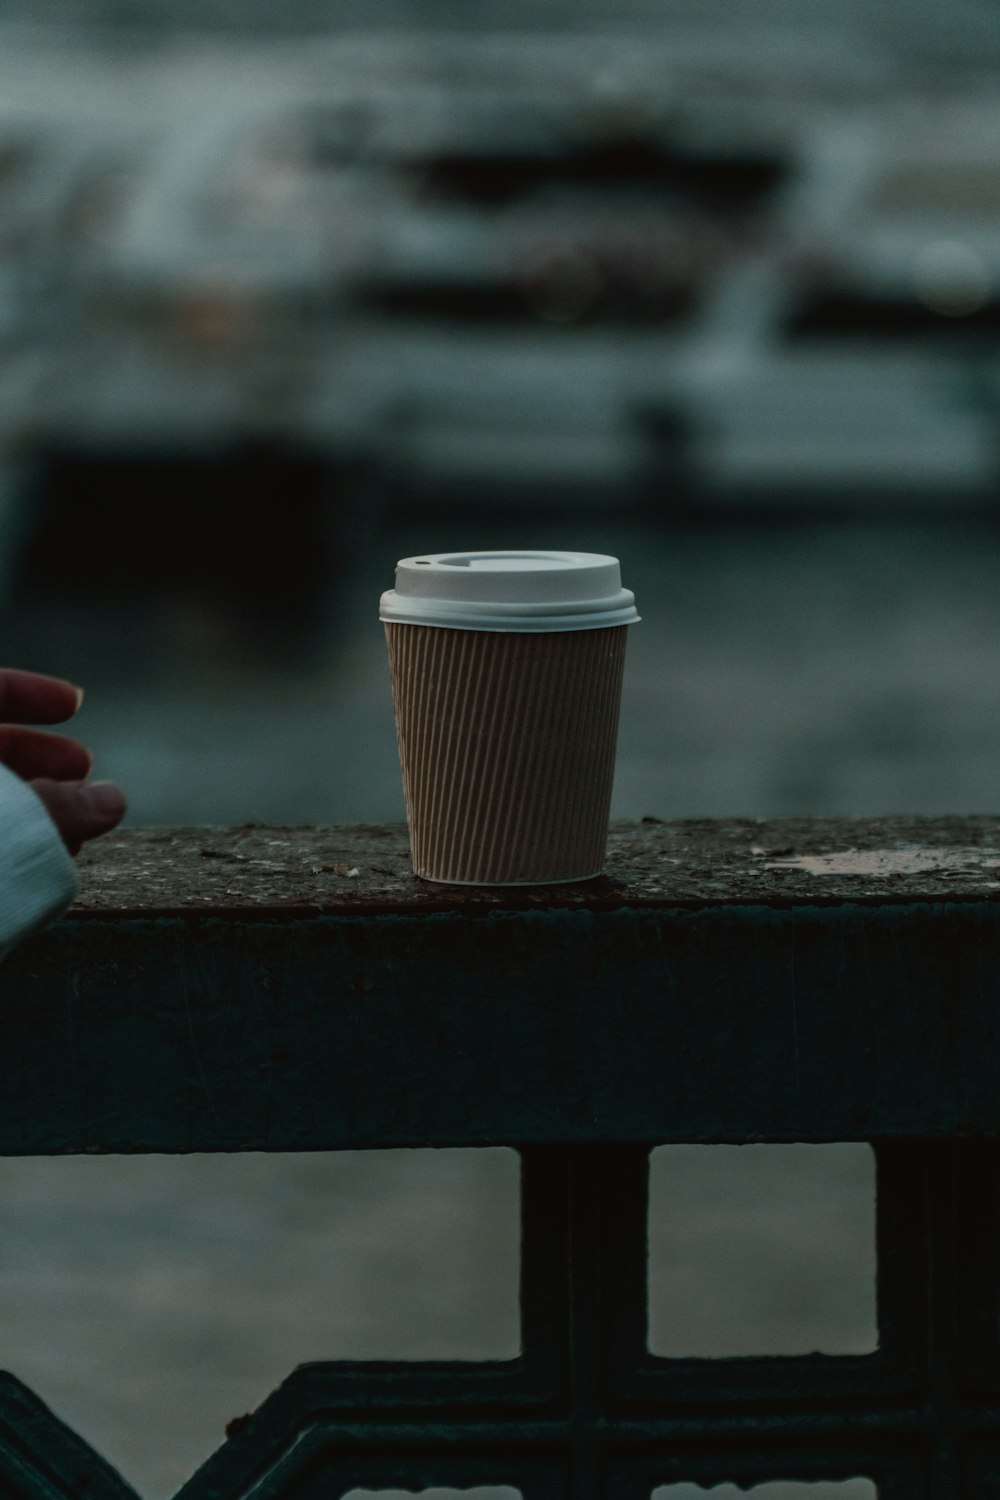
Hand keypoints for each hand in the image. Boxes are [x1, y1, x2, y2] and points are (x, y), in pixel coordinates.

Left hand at [0, 669, 126, 855]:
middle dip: (40, 759)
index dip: (27, 691)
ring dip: (31, 809)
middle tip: (83, 773)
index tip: (74, 702)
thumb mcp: (5, 822)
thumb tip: (114, 798)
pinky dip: (9, 843)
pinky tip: (36, 865)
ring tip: (70, 835)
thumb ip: (58, 808)